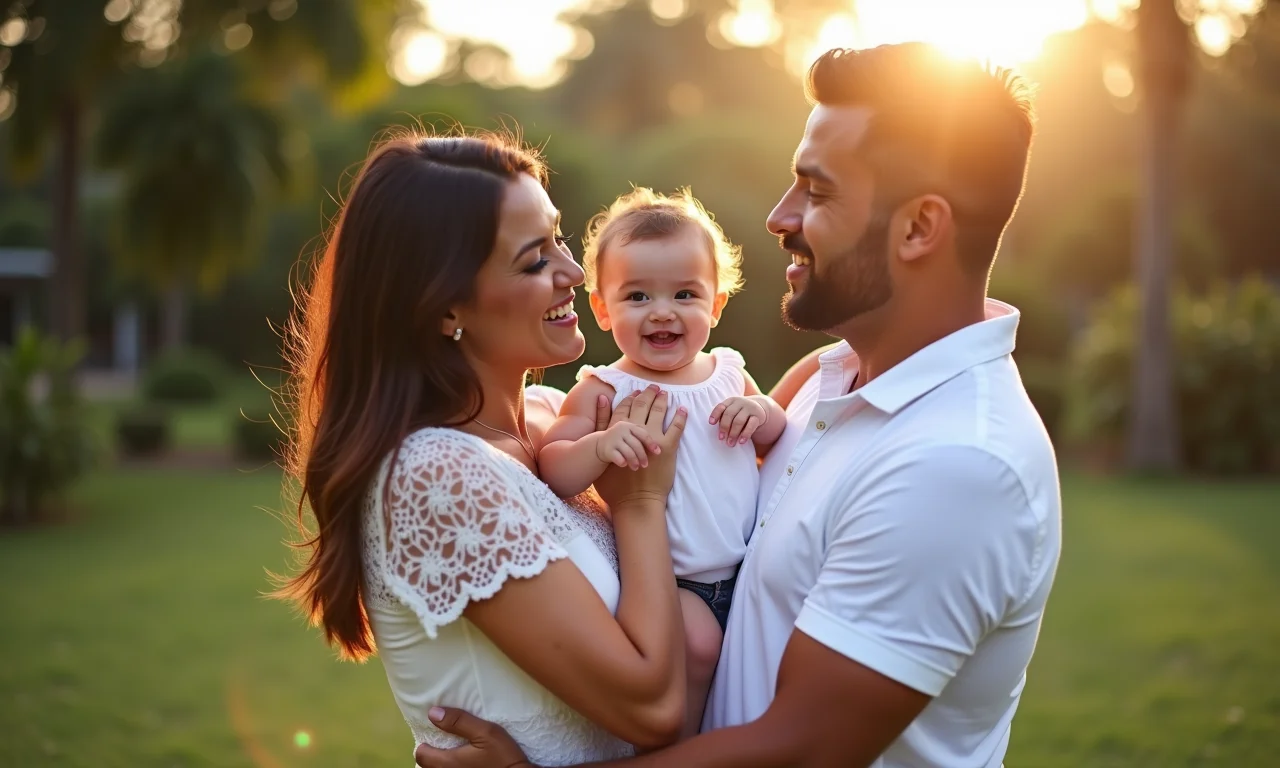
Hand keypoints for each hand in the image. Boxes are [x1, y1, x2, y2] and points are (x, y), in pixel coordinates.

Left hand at [413, 707, 531, 767]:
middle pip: (426, 767)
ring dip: (440, 764)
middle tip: (442, 744)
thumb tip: (433, 713)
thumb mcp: (485, 732)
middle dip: (430, 756)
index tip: (435, 737)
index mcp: (448, 762)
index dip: (424, 745)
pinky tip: (464, 763)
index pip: (421, 755)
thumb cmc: (502, 756)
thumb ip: (459, 721)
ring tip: (453, 754)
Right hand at [593, 385, 686, 508]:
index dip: (633, 397)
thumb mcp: (600, 450)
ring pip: (659, 412)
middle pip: (642, 405)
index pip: (626, 407)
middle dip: (649, 394)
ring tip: (667, 395)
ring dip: (663, 402)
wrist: (633, 501)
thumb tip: (602, 397)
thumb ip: (600, 422)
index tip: (639, 390)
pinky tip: (683, 410)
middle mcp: (634, 431)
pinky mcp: (667, 448)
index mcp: (618, 431)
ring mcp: (651, 438)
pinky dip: (680, 417)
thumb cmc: (613, 481)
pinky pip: (676, 427)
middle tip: (655, 387)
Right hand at [594, 421, 659, 470]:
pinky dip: (623, 462)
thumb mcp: (631, 435)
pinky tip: (625, 465)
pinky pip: (618, 458)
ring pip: (628, 452)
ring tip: (636, 468)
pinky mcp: (607, 450)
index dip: (651, 444)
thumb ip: (643, 434)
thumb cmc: (623, 442)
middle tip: (646, 465)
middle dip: (642, 455)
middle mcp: (622, 430)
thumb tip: (662, 444)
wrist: (599, 446)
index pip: (643, 434)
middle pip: (636, 444)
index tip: (658, 453)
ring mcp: (614, 439)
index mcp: (631, 426)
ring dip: (634, 461)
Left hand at [709, 396, 767, 445]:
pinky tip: (741, 442)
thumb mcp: (732, 412)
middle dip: (724, 427)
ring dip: (733, 433)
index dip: (715, 414)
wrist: (759, 410)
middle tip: (721, 438)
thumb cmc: (740, 413)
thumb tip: (720, 434)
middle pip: (729, 414)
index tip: (711, 423)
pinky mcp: (758, 416)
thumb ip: (725, 419)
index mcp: (731, 401)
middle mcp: (740, 403)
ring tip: (730, 443)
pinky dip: (745, 434)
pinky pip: (751, 425)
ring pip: (739, 420)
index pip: (721, 406)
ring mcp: (750, 408)